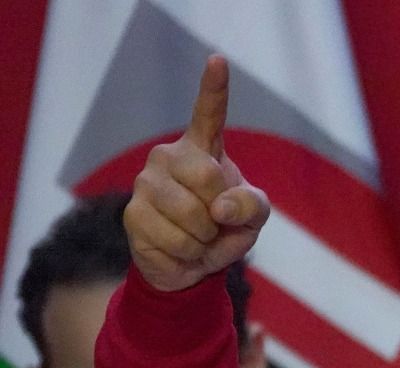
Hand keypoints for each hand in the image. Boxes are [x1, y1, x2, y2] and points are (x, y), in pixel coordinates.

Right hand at [124, 54, 269, 291]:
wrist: (192, 264)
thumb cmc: (225, 228)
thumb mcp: (254, 217)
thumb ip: (251, 206)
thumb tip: (219, 207)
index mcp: (202, 150)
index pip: (208, 114)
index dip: (214, 88)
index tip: (218, 59)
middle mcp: (169, 157)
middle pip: (207, 177)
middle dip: (221, 211)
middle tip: (215, 221)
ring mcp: (146, 183)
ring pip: (192, 215)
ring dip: (205, 237)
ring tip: (197, 236)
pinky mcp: (132, 213)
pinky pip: (177, 240)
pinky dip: (189, 253)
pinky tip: (179, 248)